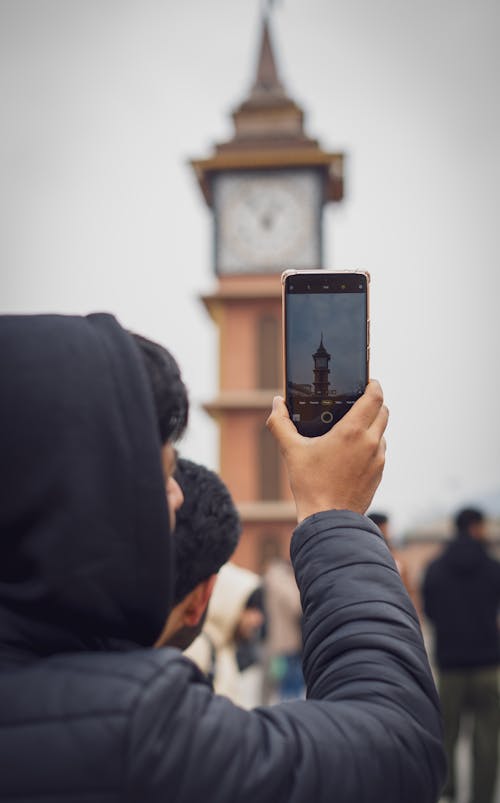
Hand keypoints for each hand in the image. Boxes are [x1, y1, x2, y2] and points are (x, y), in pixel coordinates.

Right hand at [266, 381, 387, 521]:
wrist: (328, 519)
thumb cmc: (311, 485)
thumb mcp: (291, 451)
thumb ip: (280, 423)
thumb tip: (276, 403)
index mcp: (352, 431)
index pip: (374, 397)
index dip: (373, 385)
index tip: (367, 382)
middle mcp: (371, 442)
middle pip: (383, 411)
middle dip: (373, 403)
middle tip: (357, 402)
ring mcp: (378, 459)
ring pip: (382, 432)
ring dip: (372, 426)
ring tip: (351, 429)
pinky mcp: (379, 473)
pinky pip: (380, 451)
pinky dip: (371, 445)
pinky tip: (352, 452)